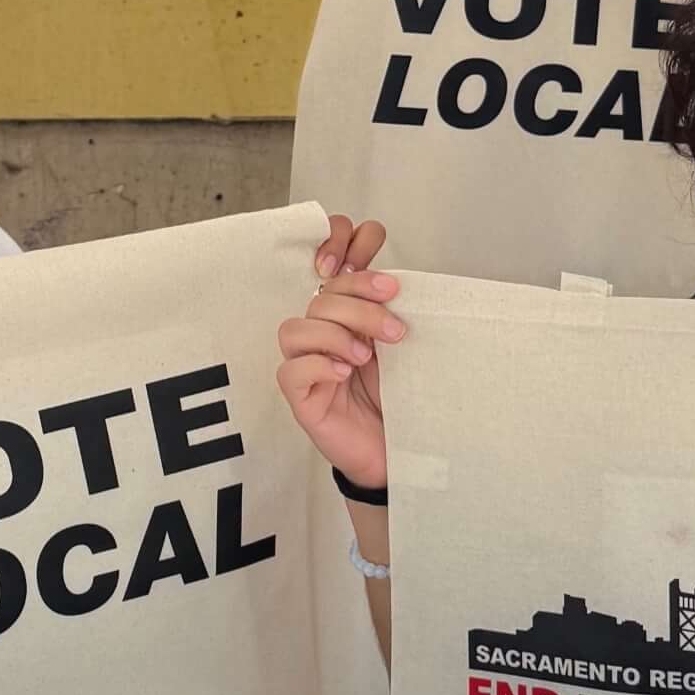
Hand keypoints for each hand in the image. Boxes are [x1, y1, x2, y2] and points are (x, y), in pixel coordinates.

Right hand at [277, 214, 397, 490]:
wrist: (398, 451)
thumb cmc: (399, 397)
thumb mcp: (403, 349)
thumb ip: (393, 314)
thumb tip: (400, 281)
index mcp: (348, 311)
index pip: (331, 255)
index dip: (341, 243)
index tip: (374, 267)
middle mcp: (322, 331)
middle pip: (322, 298)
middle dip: (360, 306)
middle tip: (395, 330)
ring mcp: (305, 362)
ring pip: (297, 327)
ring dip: (337, 336)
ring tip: (367, 358)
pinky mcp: (299, 396)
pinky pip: (291, 369)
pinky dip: (320, 365)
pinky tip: (345, 374)